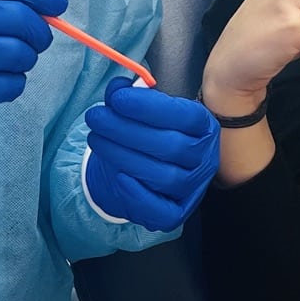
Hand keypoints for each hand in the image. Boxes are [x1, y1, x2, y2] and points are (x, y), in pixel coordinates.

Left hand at [84, 77, 218, 230]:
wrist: (148, 169)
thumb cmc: (150, 134)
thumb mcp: (144, 111)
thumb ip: (131, 96)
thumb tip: (118, 88)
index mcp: (203, 128)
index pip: (185, 116)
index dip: (150, 107)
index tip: (117, 98)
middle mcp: (204, 158)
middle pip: (170, 146)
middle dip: (126, 130)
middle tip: (95, 117)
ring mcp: (193, 188)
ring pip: (163, 177)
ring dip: (123, 157)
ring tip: (96, 139)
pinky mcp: (178, 212)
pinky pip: (162, 212)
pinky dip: (139, 196)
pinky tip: (118, 176)